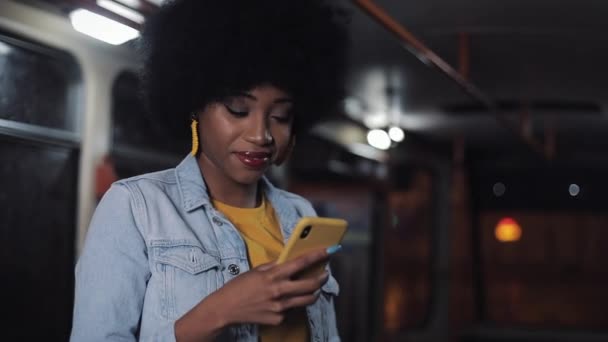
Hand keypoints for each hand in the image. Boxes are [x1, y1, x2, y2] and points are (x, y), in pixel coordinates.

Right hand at [175, 248, 329, 340]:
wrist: (225, 309)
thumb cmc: (239, 287)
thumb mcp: (256, 271)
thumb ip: (274, 266)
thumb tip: (289, 261)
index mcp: (273, 275)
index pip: (301, 263)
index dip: (317, 255)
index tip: (329, 250)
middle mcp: (279, 291)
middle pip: (311, 285)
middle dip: (322, 277)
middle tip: (325, 274)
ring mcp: (280, 307)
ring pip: (308, 299)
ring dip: (314, 292)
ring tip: (313, 288)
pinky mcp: (278, 318)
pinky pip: (292, 310)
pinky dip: (293, 304)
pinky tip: (286, 300)